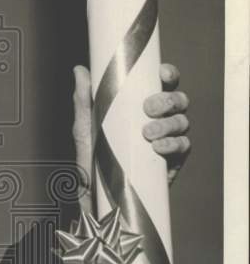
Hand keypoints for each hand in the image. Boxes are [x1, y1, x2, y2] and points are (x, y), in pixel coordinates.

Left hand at [72, 63, 189, 212]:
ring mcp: (168, 139)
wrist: (96, 193)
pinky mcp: (172, 161)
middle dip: (168, 100)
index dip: (168, 74)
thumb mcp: (84, 127)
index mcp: (141, 106)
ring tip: (148, 133)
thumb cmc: (92, 156)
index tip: (162, 73)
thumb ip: (83, 100)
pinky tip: (158, 147)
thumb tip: (80, 70)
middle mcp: (159, 119)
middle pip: (178, 101)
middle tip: (148, 108)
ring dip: (169, 123)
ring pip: (182, 122)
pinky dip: (173, 144)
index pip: (162, 84)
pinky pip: (183, 147)